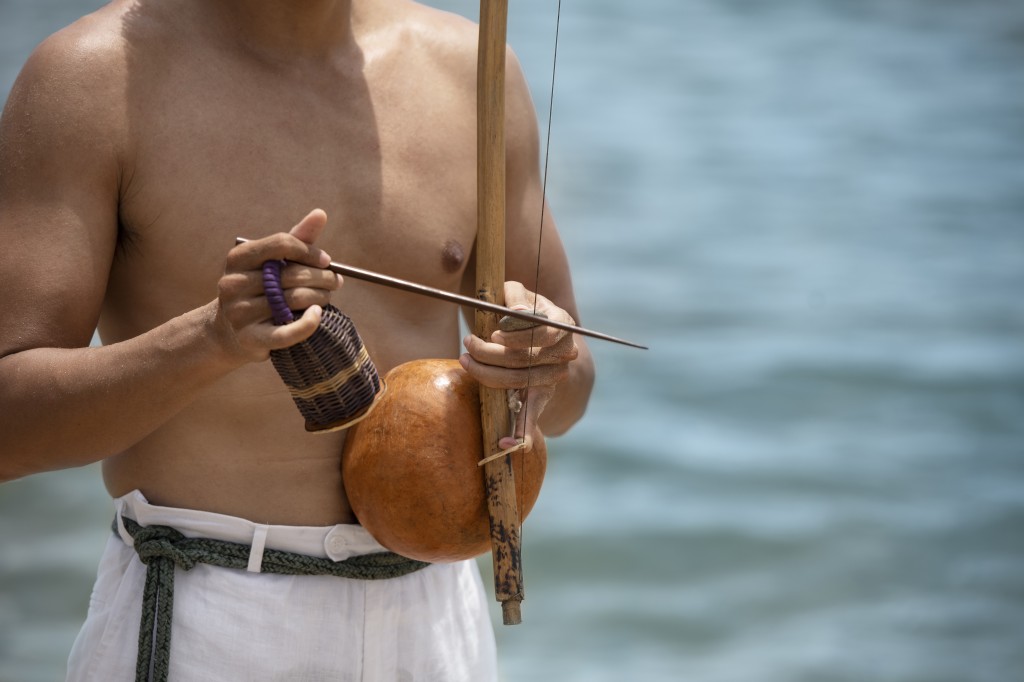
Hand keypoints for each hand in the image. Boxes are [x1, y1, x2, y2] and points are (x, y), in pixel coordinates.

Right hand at [213, 209, 341, 361]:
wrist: (230, 333)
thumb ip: (297, 239)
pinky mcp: (250, 338)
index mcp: (238, 258)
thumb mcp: (273, 262)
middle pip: (291, 274)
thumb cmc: (260, 289)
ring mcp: (239, 312)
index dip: (309, 251)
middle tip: (335, 282)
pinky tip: (318, 315)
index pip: (281, 244)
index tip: (326, 261)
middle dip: (321, 277)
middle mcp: (233, 283)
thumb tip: (320, 213)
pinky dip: (308, 324)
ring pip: (293, 300)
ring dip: (320, 297)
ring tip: (327, 297)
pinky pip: (286, 332)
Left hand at [459, 281, 578, 449]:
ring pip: (518, 381)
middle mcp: (563, 353)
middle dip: (490, 353)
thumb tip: (513, 311)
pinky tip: (505, 444)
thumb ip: (514, 296)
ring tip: (466, 360)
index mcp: (562, 325)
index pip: (542, 332)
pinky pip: (533, 417)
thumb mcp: (519, 294)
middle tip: (468, 344)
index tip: (492, 333)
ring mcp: (553, 377)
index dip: (515, 335)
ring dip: (487, 374)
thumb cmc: (521, 308)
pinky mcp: (540, 397)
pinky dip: (521, 433)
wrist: (539, 335)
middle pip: (525, 359)